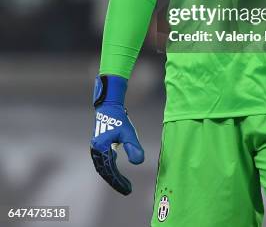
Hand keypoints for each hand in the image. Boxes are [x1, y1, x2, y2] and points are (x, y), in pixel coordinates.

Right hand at [90, 75, 143, 194]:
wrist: (109, 107)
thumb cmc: (119, 119)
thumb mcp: (129, 133)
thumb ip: (133, 147)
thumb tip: (138, 162)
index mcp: (101, 148)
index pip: (110, 171)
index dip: (119, 181)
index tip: (128, 189)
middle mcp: (96, 150)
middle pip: (105, 172)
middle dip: (115, 181)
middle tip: (127, 190)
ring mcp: (96, 148)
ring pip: (103, 168)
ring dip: (112, 176)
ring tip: (123, 183)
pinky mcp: (98, 146)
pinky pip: (103, 162)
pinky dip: (109, 169)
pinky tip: (116, 170)